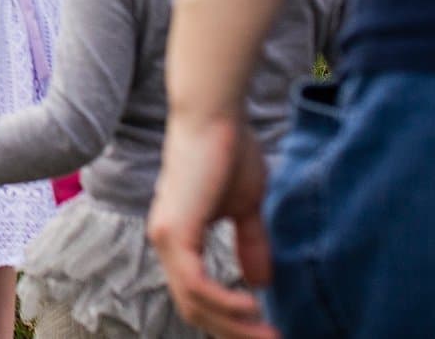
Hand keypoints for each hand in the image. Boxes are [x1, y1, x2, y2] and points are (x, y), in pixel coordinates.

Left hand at [148, 114, 278, 338]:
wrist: (214, 116)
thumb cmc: (229, 150)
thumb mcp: (246, 207)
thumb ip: (249, 244)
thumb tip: (259, 283)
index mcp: (180, 239)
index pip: (198, 296)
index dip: (229, 320)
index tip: (265, 331)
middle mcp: (167, 243)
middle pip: (195, 308)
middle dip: (233, 331)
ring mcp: (167, 238)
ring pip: (194, 303)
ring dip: (233, 324)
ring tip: (268, 333)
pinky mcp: (175, 232)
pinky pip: (196, 285)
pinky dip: (224, 303)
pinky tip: (253, 307)